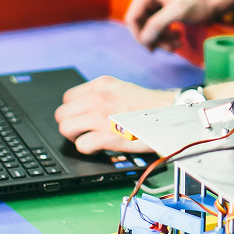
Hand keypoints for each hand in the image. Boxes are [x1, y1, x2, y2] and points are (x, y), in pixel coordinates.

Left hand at [55, 76, 175, 154]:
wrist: (172, 114)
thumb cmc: (153, 105)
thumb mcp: (124, 89)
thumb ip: (103, 95)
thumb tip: (86, 108)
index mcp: (102, 85)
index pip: (68, 98)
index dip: (74, 111)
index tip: (82, 118)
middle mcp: (97, 98)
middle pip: (62, 114)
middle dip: (71, 125)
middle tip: (84, 131)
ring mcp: (100, 116)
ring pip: (66, 129)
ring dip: (76, 137)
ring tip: (90, 139)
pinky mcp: (106, 136)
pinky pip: (81, 145)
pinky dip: (88, 149)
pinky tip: (100, 147)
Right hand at [124, 0, 233, 49]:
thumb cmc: (200, 1)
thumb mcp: (179, 11)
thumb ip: (158, 24)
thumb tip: (143, 39)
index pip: (132, 18)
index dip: (140, 36)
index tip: (153, 49)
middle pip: (140, 24)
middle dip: (154, 39)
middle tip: (170, 49)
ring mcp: (154, 2)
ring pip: (149, 28)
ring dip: (161, 40)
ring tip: (176, 45)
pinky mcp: (162, 9)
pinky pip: (157, 27)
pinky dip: (166, 36)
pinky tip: (177, 39)